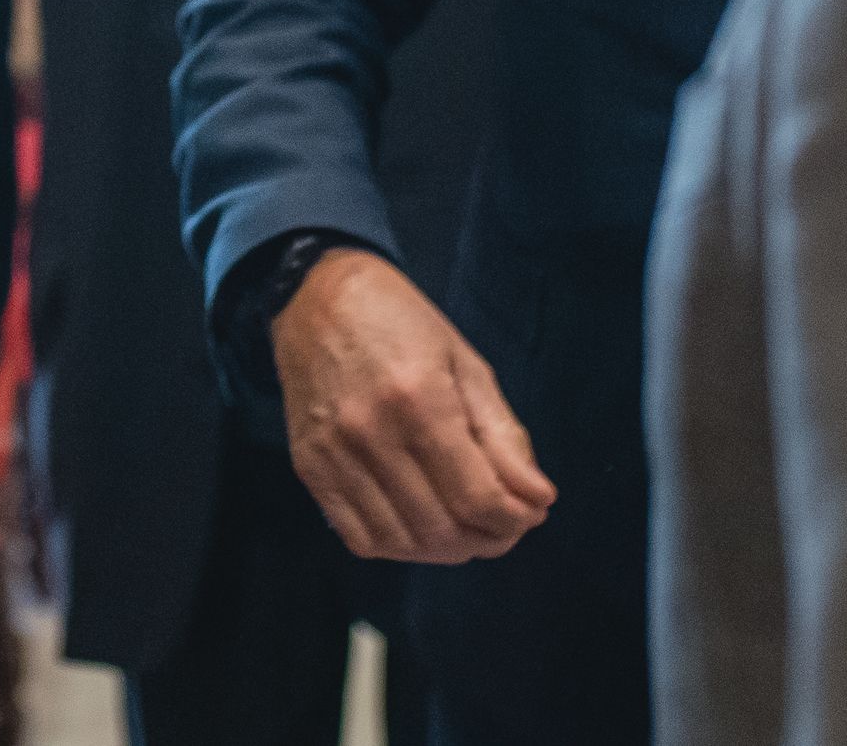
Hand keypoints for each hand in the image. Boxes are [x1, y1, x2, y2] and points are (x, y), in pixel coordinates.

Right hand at [273, 246, 555, 564]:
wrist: (317, 297)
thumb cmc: (401, 323)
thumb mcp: (466, 363)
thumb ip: (504, 435)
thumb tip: (537, 498)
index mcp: (419, 398)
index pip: (477, 496)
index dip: (514, 520)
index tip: (530, 513)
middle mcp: (371, 432)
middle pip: (442, 528)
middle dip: (488, 539)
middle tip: (504, 525)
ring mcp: (334, 454)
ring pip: (403, 542)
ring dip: (447, 549)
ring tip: (467, 528)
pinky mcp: (309, 468)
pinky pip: (360, 539)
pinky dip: (399, 546)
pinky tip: (419, 524)